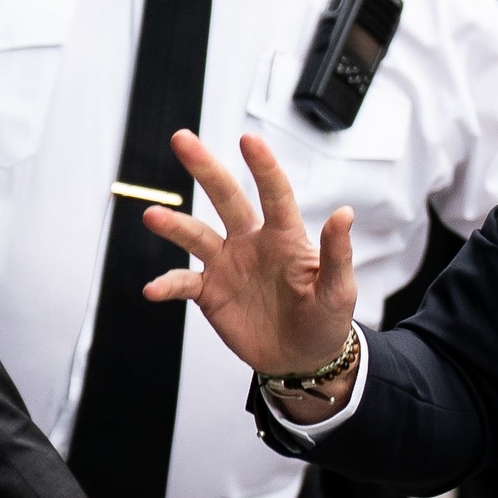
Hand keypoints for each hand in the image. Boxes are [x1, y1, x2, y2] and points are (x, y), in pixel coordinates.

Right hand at [142, 130, 358, 380]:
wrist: (301, 358)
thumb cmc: (325, 320)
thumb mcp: (338, 291)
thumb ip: (337, 254)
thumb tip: (345, 213)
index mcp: (285, 236)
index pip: (275, 194)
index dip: (263, 167)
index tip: (249, 139)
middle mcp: (252, 242)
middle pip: (226, 198)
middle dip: (205, 168)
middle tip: (182, 139)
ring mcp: (227, 265)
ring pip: (197, 236)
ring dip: (175, 225)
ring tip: (152, 216)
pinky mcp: (210, 292)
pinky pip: (184, 283)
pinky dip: (167, 284)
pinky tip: (153, 289)